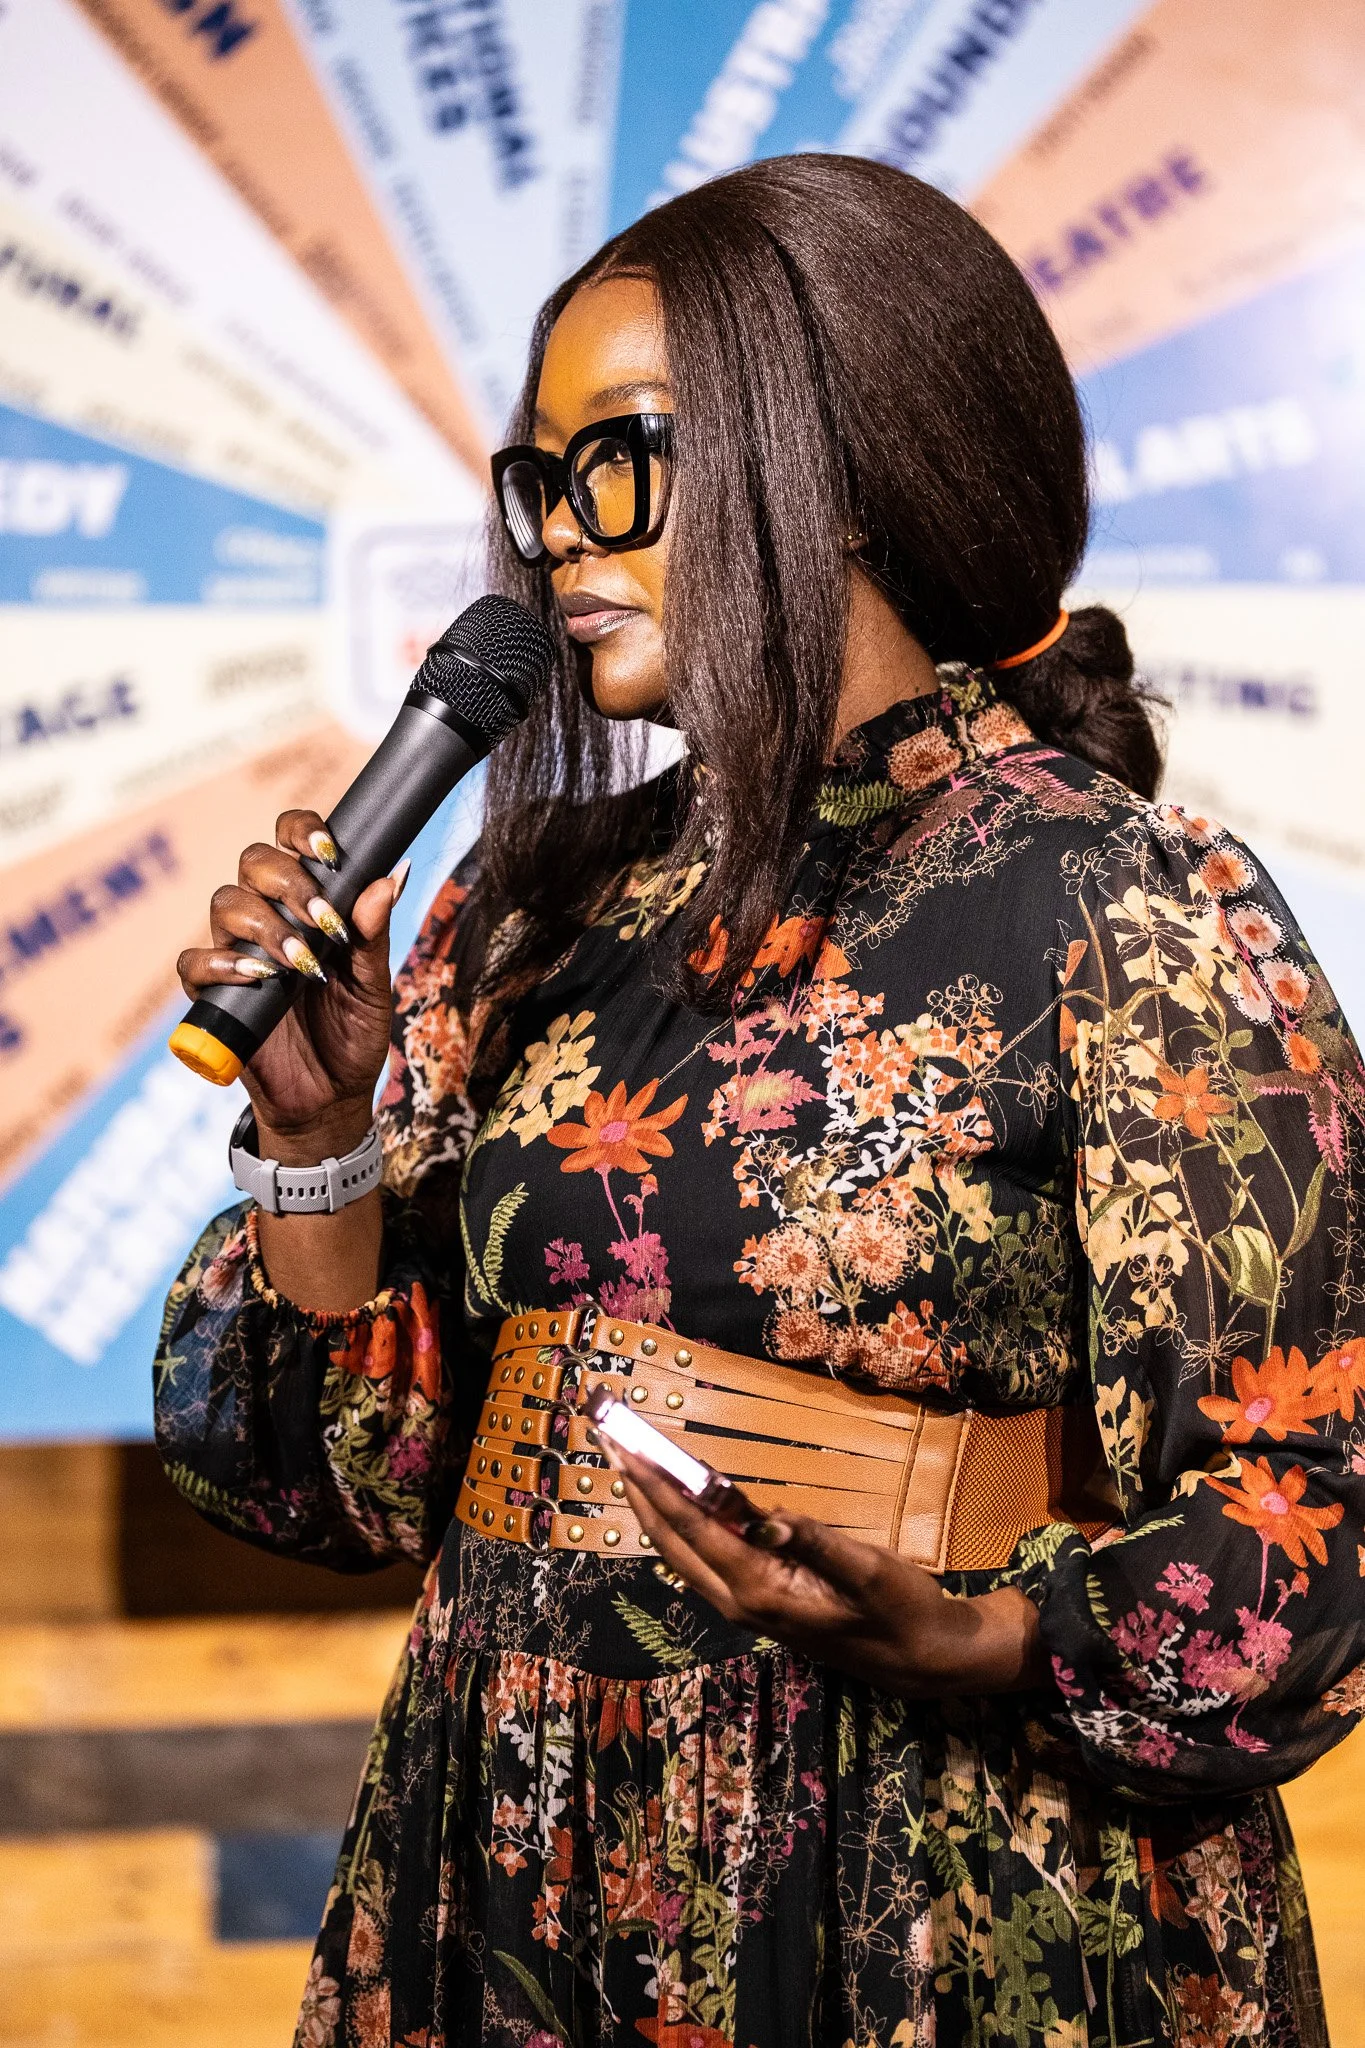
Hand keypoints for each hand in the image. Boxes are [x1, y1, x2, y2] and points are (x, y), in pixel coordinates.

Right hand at [176, 807, 406, 1158]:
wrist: (333, 1097)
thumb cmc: (354, 1034)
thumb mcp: (374, 986)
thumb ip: (374, 933)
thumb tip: (391, 875)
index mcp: (308, 904)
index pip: (289, 841)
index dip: (302, 831)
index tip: (331, 853)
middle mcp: (268, 918)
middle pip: (254, 862)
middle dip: (289, 880)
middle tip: (323, 920)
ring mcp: (238, 954)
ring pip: (226, 904)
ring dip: (266, 925)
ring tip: (302, 963)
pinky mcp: (213, 996)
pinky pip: (194, 963)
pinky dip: (221, 964)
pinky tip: (258, 978)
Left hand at [615, 1450, 1045, 1697]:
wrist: (919, 1660)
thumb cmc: (900, 1612)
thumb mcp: (869, 1572)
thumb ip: (816, 1543)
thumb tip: (766, 1517)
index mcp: (760, 1590)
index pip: (692, 1529)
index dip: (656, 1486)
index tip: (626, 1447)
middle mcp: (740, 1601)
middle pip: (671, 1540)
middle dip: (639, 1490)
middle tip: (611, 1440)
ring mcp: (746, 1604)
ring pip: (683, 1550)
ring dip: (655, 1505)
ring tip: (633, 1461)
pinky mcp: (758, 1600)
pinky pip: (705, 1556)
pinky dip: (683, 1522)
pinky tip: (678, 1500)